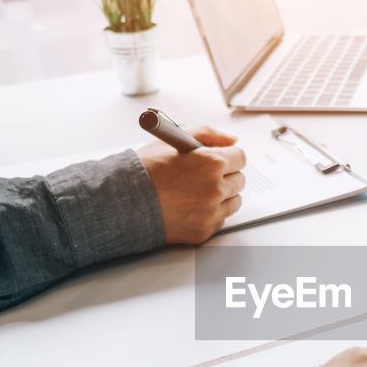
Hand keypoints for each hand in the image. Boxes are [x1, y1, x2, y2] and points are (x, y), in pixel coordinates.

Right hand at [137, 125, 246, 243]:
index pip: (240, 158)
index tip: (220, 160)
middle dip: (226, 176)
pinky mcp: (204, 230)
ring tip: (197, 192)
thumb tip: (231, 140)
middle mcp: (216, 188)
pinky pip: (221, 220)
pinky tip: (191, 207)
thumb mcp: (176, 139)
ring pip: (234, 202)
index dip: (228, 158)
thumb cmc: (147, 169)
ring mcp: (211, 212)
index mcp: (212, 162)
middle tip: (204, 176)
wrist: (125, 201)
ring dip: (222, 196)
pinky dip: (211, 214)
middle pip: (239, 180)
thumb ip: (209, 135)